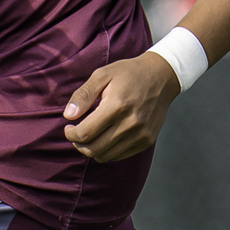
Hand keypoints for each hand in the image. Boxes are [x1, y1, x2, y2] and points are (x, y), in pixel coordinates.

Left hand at [62, 52, 181, 162]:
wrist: (161, 77)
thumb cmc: (128, 73)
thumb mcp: (102, 75)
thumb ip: (83, 95)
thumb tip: (68, 115)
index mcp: (117, 105)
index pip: (85, 133)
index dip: (71, 134)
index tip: (69, 128)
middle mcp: (130, 123)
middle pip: (93, 149)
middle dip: (78, 144)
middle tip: (76, 134)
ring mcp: (140, 134)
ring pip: (105, 156)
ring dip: (92, 149)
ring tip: (90, 135)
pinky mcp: (147, 140)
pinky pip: (119, 155)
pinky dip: (108, 150)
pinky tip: (106, 136)